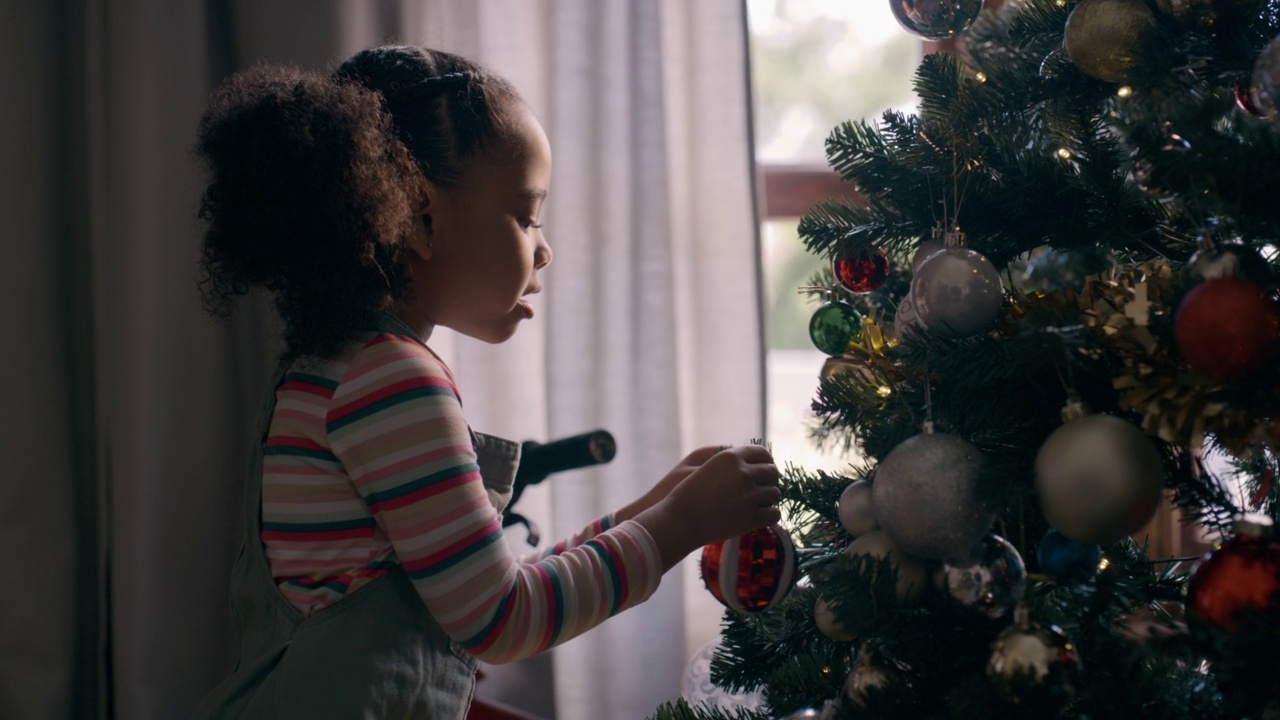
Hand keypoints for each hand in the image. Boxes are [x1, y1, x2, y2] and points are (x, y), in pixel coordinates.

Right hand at [633, 445, 780, 569]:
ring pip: (775, 494)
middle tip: (760, 491)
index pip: (762, 453)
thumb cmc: (688, 494)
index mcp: (731, 457)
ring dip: (768, 499)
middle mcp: (744, 473)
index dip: (766, 463)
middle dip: (768, 481)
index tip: (763, 472)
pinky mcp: (752, 518)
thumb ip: (731, 461)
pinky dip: (770, 516)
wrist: (679, 521)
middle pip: (772, 473)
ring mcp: (750, 496)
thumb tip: (755, 462)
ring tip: (757, 505)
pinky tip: (761, 517)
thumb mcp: (706, 466)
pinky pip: (774, 514)